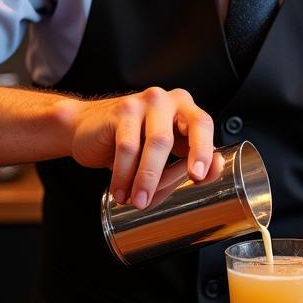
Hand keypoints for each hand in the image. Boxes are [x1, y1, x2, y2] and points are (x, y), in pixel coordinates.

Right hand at [68, 86, 223, 208]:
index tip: (198, 176)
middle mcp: (168, 101)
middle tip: (153, 200)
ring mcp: (144, 102)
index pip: (203, 125)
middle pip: (170, 138)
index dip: (203, 150)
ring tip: (136, 202)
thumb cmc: (137, 141)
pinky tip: (119, 191)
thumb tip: (212, 172)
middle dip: (163, 175)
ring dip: (142, 179)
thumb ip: (190, 161)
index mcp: (186, 110)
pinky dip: (123, 174)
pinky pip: (126, 146)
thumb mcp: (168, 152)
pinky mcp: (122, 110)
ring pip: (148, 145)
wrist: (90, 127)